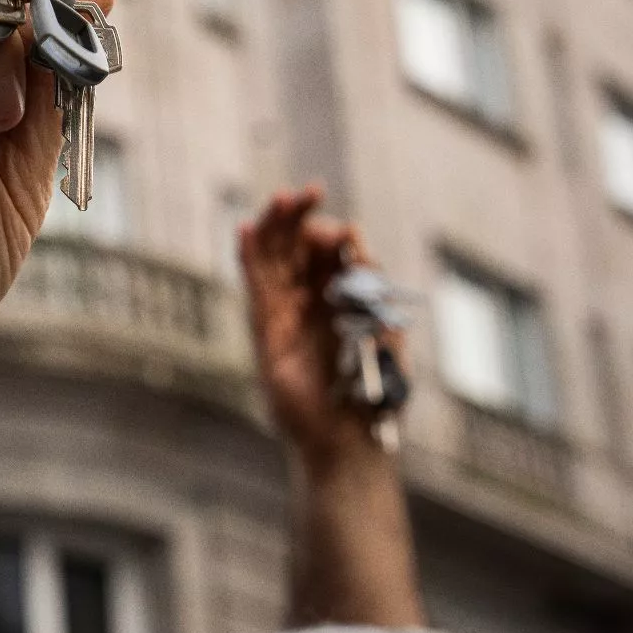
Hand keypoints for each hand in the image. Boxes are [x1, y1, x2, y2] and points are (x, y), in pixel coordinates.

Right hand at [239, 183, 402, 463]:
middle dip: (301, 218)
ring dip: (276, 227)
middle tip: (308, 193)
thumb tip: (358, 240)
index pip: (332, 252)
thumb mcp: (384, 330)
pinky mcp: (266, 331)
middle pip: (299, 248)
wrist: (350, 439)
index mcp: (343, 300)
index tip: (344, 232)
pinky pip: (255, 286)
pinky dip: (250, 257)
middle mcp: (312, 302)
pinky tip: (248, 229)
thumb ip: (371, 286)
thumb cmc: (374, 393)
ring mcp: (287, 314)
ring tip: (281, 198)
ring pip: (276, 259)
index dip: (334, 234)